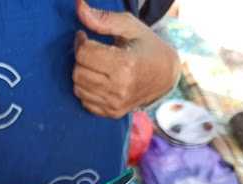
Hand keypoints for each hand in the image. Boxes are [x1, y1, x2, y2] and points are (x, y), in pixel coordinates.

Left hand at [73, 0, 179, 117]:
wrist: (164, 76)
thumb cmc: (146, 46)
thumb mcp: (129, 26)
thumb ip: (103, 18)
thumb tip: (79, 6)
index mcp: (125, 65)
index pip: (84, 54)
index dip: (81, 42)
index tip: (85, 36)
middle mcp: (120, 88)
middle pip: (78, 72)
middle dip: (80, 58)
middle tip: (90, 50)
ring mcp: (116, 104)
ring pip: (78, 88)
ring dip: (82, 73)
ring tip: (94, 64)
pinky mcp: (112, 113)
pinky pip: (85, 102)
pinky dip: (87, 89)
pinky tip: (98, 79)